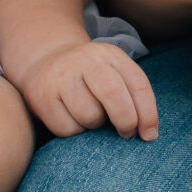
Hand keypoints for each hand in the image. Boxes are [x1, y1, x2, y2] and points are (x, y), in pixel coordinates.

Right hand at [18, 40, 158, 140]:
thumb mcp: (114, 73)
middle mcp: (85, 61)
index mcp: (110, 55)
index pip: (138, 85)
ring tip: (91, 116)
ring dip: (95, 126)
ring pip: (90, 115)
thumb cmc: (89, 77)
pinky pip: (68, 128)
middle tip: (126, 134)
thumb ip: (132, 95)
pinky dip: (75, 131)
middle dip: (126, 121)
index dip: (148, 114)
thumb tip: (147, 133)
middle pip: (114, 94)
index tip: (149, 135)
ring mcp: (61, 76)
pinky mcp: (42, 95)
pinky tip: (72, 118)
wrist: (45, 60)